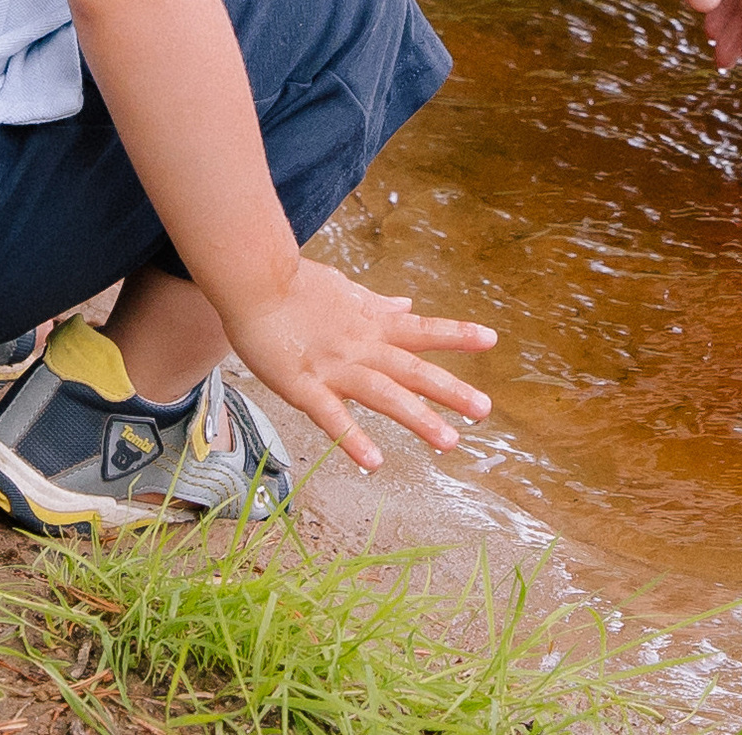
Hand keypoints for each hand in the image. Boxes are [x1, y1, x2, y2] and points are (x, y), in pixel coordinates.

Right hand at [225, 254, 493, 470]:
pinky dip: (353, 438)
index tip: (490, 339)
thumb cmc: (294, 285)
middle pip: (411, 369)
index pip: (419, 329)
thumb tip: (408, 304)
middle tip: (484, 410)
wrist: (251, 278)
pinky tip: (373, 463)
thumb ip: (376, 303)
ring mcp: (333, 367)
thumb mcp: (343, 289)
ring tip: (449, 441)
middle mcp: (359, 346)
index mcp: (368, 324)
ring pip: (382, 394)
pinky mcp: (302, 385)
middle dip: (449, 389)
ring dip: (416, 417)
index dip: (455, 334)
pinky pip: (331, 415)